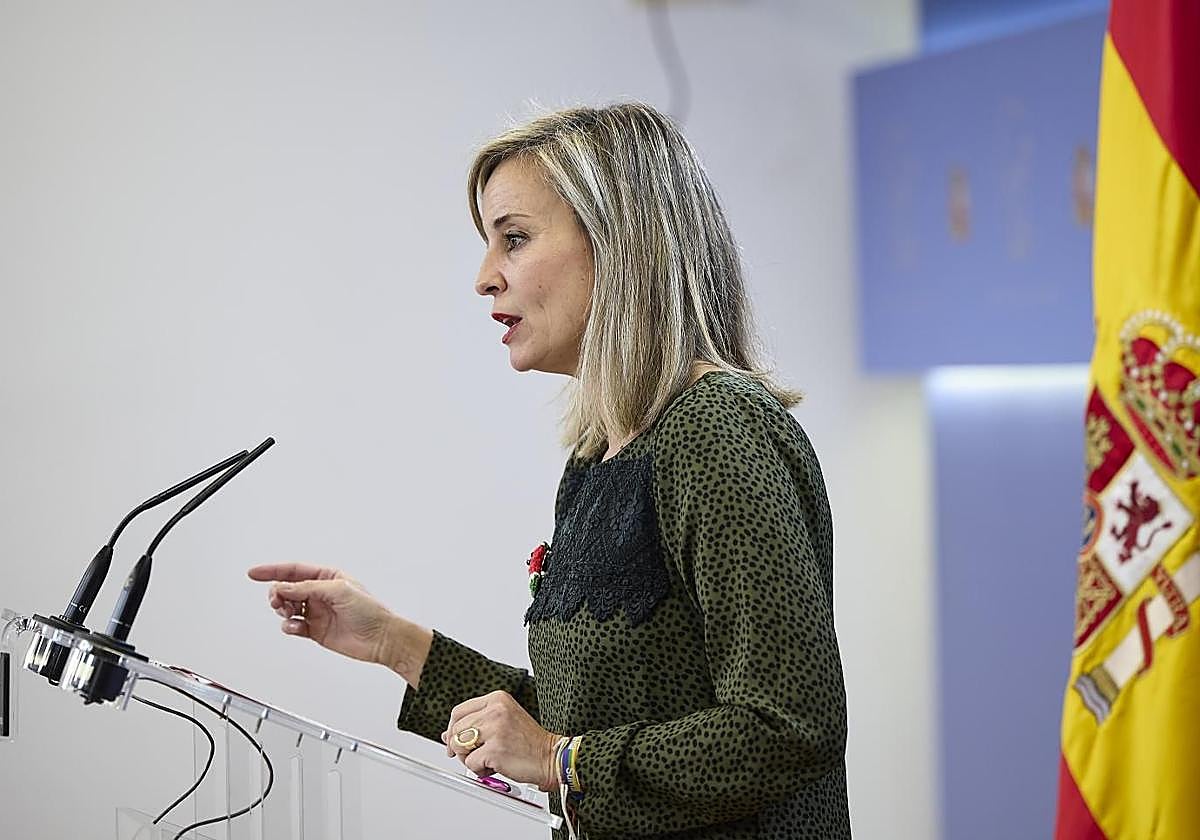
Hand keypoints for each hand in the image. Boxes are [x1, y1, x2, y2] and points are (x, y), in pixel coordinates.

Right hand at [247, 563, 396, 666]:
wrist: (380, 639)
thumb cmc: (370, 611)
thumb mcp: (338, 591)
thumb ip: (307, 588)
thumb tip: (283, 587)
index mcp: (327, 577)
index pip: (294, 571)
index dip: (272, 571)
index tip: (254, 573)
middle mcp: (320, 593)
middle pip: (286, 589)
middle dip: (277, 593)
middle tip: (278, 601)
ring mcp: (317, 612)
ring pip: (287, 607)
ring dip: (283, 609)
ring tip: (289, 613)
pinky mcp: (315, 630)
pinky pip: (293, 626)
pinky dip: (289, 626)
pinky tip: (294, 627)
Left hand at [442, 691, 561, 791]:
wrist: (551, 757)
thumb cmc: (530, 743)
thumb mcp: (503, 723)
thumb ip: (476, 724)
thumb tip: (448, 734)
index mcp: (497, 699)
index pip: (459, 711)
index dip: (452, 729)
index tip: (453, 741)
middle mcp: (495, 710)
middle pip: (456, 729)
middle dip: (460, 747)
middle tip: (475, 755)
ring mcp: (495, 728)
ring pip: (459, 745)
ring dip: (470, 758)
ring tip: (488, 759)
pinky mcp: (495, 749)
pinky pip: (470, 763)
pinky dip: (480, 770)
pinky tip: (496, 766)